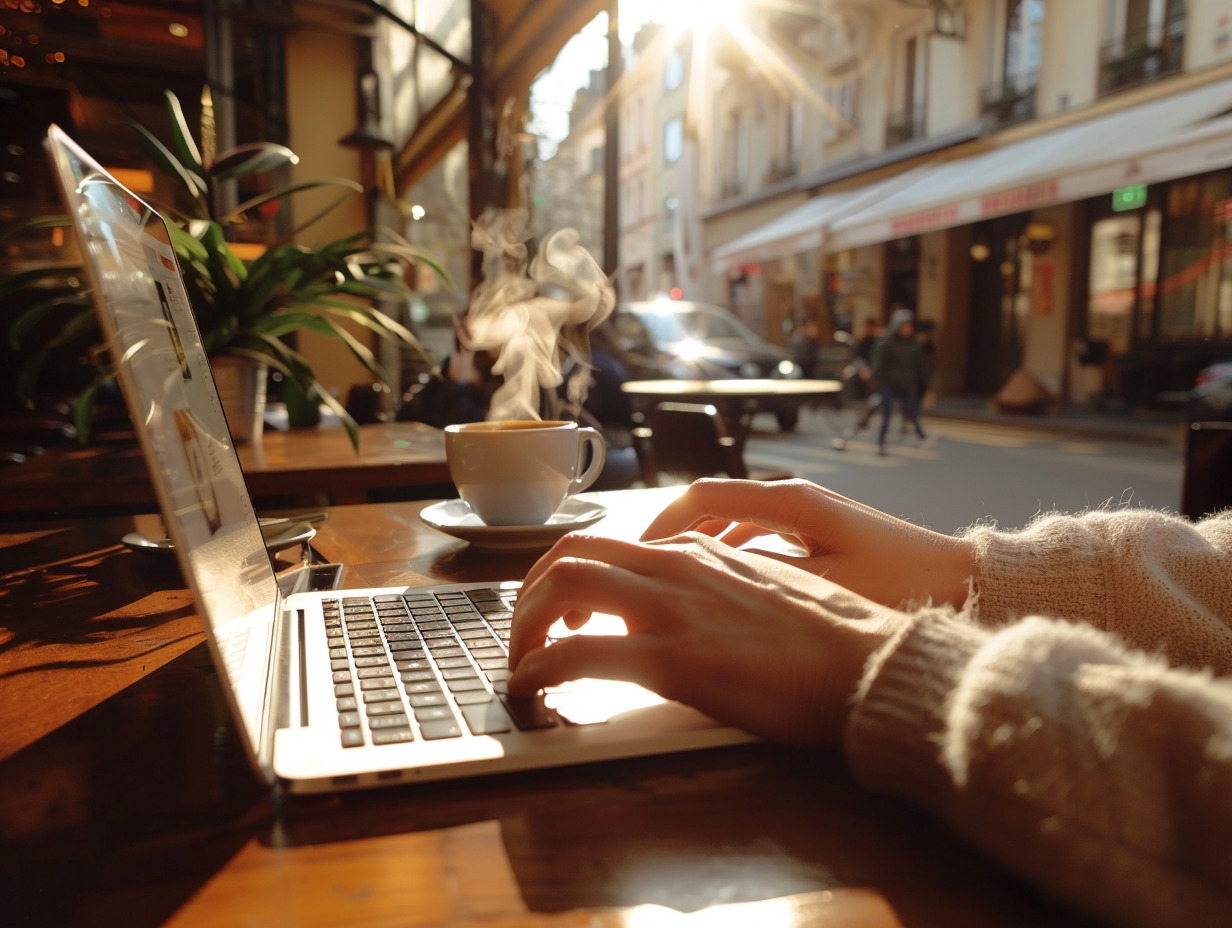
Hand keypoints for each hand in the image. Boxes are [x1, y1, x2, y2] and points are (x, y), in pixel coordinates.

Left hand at [507, 531, 902, 747]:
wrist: (872, 665)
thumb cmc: (834, 639)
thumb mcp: (768, 593)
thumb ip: (718, 588)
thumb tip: (687, 611)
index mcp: (701, 549)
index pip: (609, 544)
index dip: (571, 578)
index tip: (564, 614)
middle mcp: (678, 563)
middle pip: (571, 553)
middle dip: (533, 592)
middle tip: (526, 633)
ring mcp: (672, 606)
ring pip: (562, 587)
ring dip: (525, 624)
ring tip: (521, 661)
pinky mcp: (672, 658)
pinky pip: (576, 655)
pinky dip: (538, 668)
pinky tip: (531, 690)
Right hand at [642, 479, 976, 610]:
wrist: (961, 582)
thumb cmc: (902, 585)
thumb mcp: (824, 588)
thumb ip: (759, 580)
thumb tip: (701, 582)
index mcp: (789, 502)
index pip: (701, 496)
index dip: (658, 522)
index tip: (630, 552)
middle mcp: (792, 498)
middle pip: (708, 505)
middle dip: (667, 536)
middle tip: (636, 570)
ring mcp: (803, 513)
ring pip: (729, 520)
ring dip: (694, 546)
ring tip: (665, 580)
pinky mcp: (815, 531)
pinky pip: (752, 534)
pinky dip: (724, 553)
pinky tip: (714, 584)